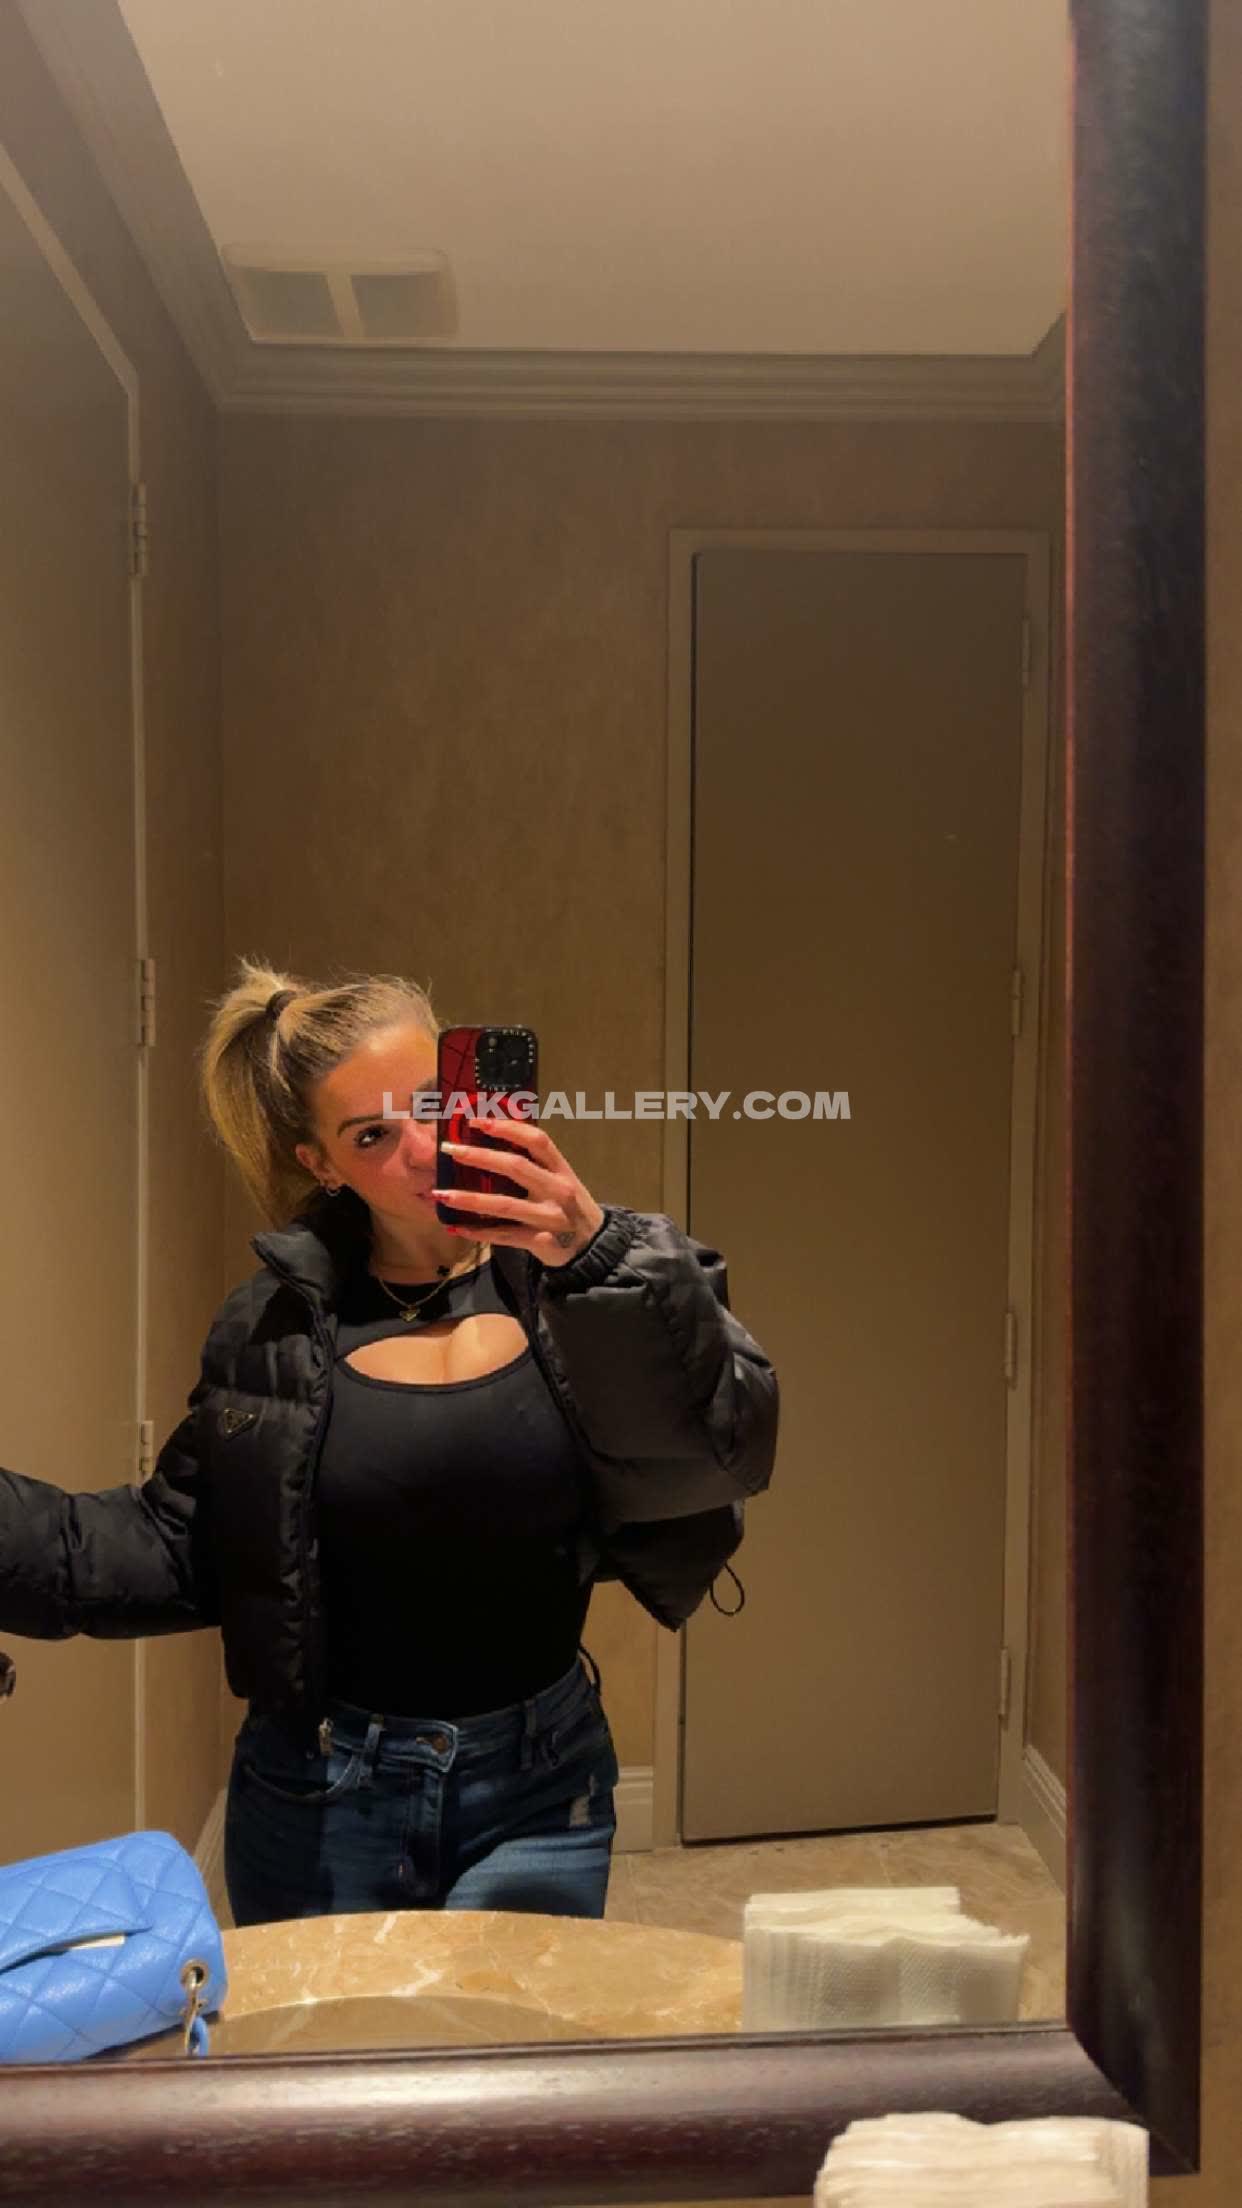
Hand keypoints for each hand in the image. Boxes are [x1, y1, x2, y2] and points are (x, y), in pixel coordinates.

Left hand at [434, 1115, 605, 1267]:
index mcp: (561, 1169)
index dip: (508, 1128)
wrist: (595, 1246)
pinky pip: (504, 1236)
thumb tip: (493, 1142)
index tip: (478, 1121)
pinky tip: (457, 1227)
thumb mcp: (561, 1179)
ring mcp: (550, 1218)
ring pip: (505, 1205)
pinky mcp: (541, 1242)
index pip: (537, 1140)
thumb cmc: (570, 1206)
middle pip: (516, 1167)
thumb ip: (535, 1163)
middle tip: (449, 1150)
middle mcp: (557, 1190)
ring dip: (469, 1200)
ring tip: (441, 1194)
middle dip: (479, 1156)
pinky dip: (479, 1232)